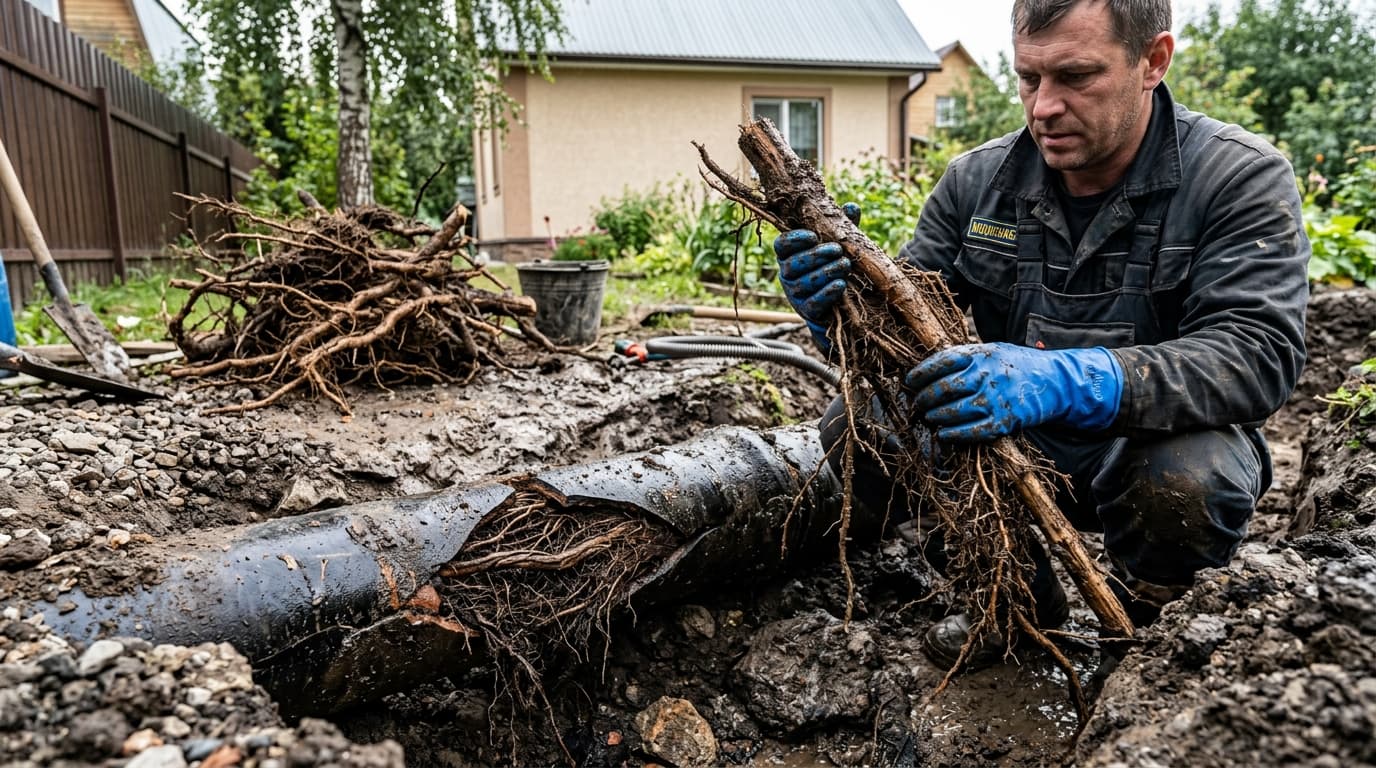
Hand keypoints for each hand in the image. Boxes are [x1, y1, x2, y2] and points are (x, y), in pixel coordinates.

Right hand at [774, 203, 861, 351]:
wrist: (837, 302)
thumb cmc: (832, 264)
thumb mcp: (837, 243)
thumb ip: (841, 226)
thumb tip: (852, 208)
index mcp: (789, 255)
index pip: (781, 245)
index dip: (794, 240)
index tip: (814, 236)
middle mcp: (787, 274)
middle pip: (792, 264)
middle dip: (816, 256)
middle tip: (837, 250)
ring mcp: (795, 294)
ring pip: (803, 283)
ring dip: (825, 272)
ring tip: (845, 265)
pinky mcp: (807, 311)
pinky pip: (813, 303)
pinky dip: (827, 293)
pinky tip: (840, 284)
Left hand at [905, 342, 1123, 441]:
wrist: (1057, 381)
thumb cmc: (1019, 365)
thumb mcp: (994, 351)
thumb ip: (967, 358)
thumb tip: (932, 370)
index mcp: (982, 354)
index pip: (942, 361)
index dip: (921, 373)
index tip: (910, 380)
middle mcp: (986, 375)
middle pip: (943, 388)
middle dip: (924, 398)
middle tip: (917, 403)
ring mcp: (995, 399)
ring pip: (952, 411)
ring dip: (935, 417)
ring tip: (928, 417)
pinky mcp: (1003, 421)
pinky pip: (970, 431)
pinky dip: (952, 435)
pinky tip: (943, 434)